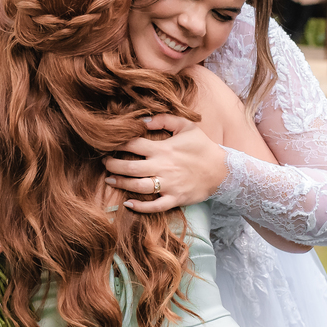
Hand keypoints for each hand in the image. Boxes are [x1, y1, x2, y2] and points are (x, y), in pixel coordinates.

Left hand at [102, 114, 227, 213]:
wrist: (223, 170)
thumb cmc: (202, 146)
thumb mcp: (187, 126)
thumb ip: (164, 119)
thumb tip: (142, 120)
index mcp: (163, 149)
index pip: (133, 145)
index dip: (117, 144)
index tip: (107, 144)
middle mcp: (163, 167)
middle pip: (130, 167)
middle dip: (113, 165)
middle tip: (104, 163)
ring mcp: (169, 185)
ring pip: (138, 187)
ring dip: (121, 183)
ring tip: (109, 179)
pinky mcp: (175, 199)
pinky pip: (154, 206)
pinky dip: (140, 206)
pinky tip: (128, 203)